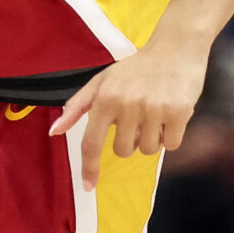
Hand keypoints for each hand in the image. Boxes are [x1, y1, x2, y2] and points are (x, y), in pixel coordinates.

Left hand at [50, 33, 205, 189]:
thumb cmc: (136, 68)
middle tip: (139, 118)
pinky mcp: (179, 111)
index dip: (89, 167)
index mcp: (105, 98)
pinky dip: (171, 136)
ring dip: (152, 138)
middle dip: (131, 140)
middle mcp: (127, 104)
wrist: (176, 47)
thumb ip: (77, 106)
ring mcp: (154, 108)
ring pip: (148, 150)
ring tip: (155, 113)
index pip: (91, 142)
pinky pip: (171, 145)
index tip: (88, 185)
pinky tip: (171, 114)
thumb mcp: (102, 81)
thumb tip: (54, 131)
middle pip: (123, 151)